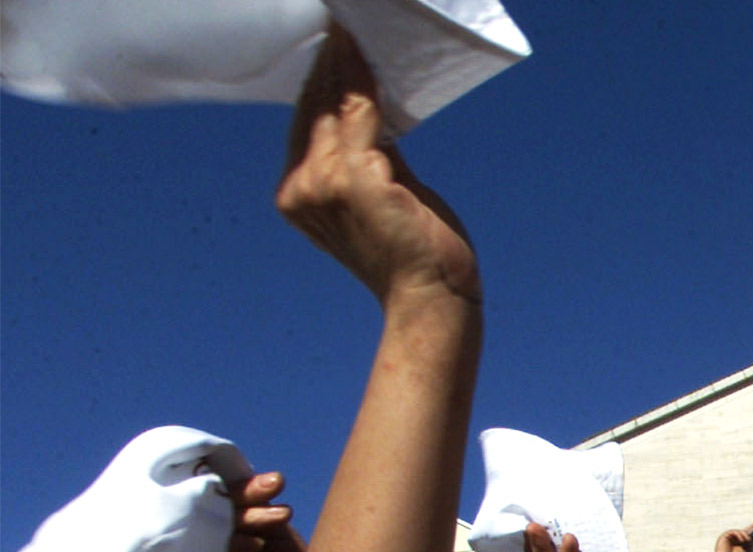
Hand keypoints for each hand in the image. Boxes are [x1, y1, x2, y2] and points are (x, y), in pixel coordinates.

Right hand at [276, 27, 478, 308]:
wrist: (431, 299)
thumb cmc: (412, 256)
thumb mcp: (378, 202)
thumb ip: (366, 162)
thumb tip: (371, 116)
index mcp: (297, 196)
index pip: (304, 122)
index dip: (318, 81)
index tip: (331, 42)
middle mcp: (301, 187)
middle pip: (313, 106)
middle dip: (328, 62)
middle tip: (341, 22)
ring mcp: (325, 182)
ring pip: (332, 101)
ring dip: (342, 59)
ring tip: (352, 26)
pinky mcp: (358, 178)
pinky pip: (360, 110)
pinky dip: (362, 77)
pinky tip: (363, 49)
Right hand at [713, 524, 752, 551]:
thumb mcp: (747, 551)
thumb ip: (751, 544)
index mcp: (739, 544)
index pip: (746, 535)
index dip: (752, 528)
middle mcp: (734, 540)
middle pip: (743, 531)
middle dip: (750, 530)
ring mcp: (729, 537)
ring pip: (739, 531)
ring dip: (745, 535)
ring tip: (748, 540)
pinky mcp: (724, 536)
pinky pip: (734, 532)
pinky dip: (739, 535)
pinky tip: (742, 540)